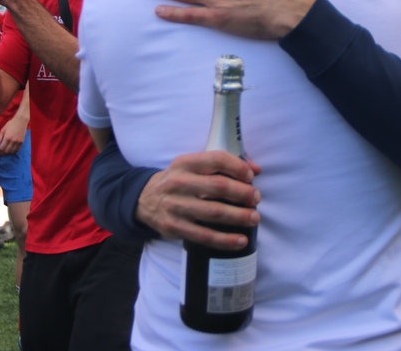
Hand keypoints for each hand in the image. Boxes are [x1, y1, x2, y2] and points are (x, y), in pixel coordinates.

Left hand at [0, 112, 26, 155]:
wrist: (21, 121)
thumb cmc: (10, 124)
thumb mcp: (3, 130)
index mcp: (7, 137)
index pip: (1, 148)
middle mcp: (13, 141)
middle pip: (6, 151)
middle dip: (1, 154)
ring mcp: (18, 142)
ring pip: (12, 152)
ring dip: (6, 154)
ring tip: (2, 153)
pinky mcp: (22, 142)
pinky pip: (17, 150)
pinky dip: (12, 152)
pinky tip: (9, 151)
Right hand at [136, 151, 261, 249]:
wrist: (145, 199)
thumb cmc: (179, 180)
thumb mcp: (193, 166)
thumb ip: (224, 164)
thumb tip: (255, 169)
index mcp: (185, 163)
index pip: (216, 159)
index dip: (237, 167)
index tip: (250, 176)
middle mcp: (179, 183)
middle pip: (218, 187)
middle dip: (243, 193)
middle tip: (256, 198)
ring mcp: (175, 206)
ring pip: (214, 212)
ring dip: (239, 216)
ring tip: (254, 218)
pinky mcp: (174, 227)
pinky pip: (204, 236)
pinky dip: (225, 240)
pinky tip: (240, 240)